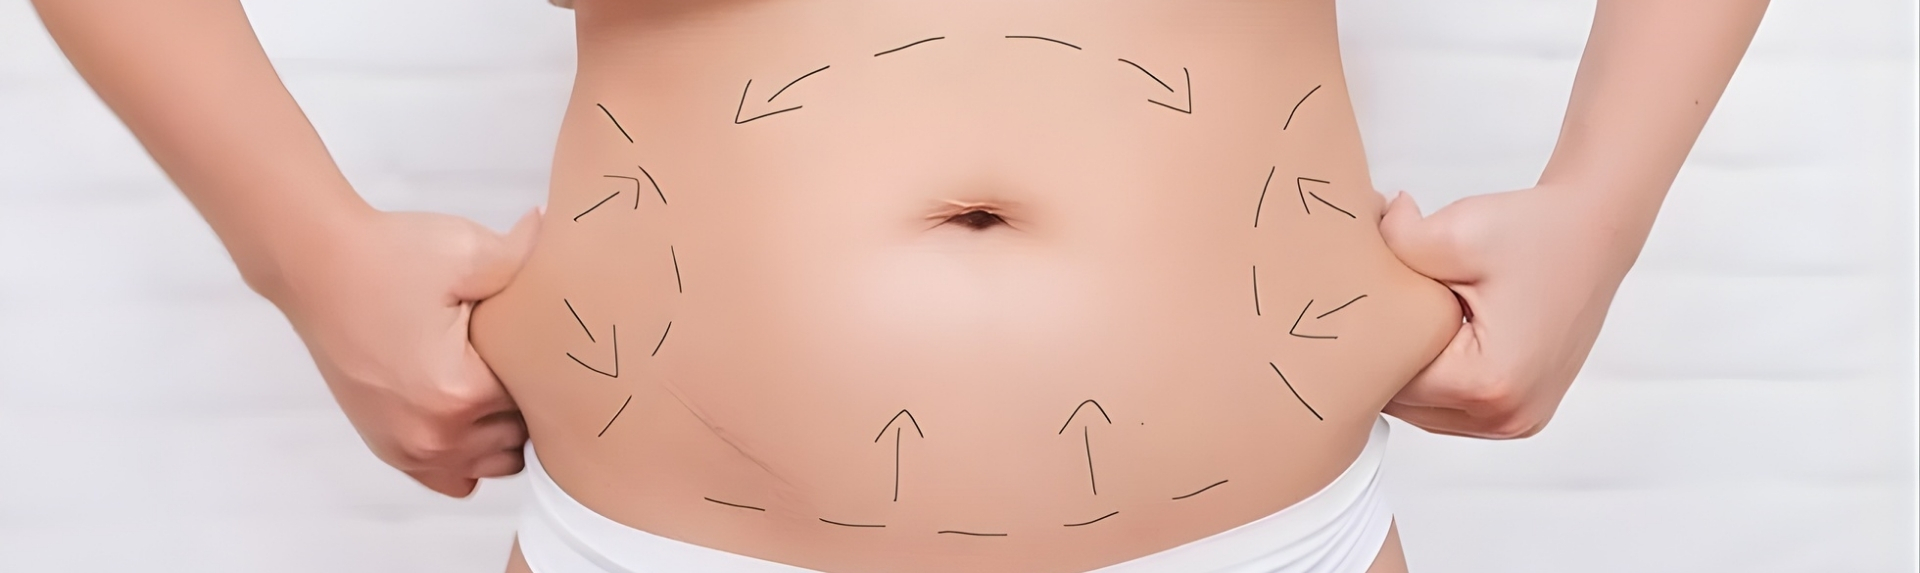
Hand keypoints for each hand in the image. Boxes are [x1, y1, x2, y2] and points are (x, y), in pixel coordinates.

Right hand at [271, 208, 541, 495]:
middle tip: (512, 353)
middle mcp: (432, 434)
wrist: (315, 264)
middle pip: (519, 437)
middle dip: (525, 400)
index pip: (540, 401)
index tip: (535, 335)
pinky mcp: (388, 446)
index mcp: (460, 394)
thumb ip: (526, 255)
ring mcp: (406, 447)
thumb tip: (562, 233)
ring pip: (491, 463)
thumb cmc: (387, 256)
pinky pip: (451, 477)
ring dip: (500, 431)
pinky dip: (467, 454)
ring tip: (490, 380)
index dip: (545, 365)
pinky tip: (467, 411)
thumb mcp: (467, 249)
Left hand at [1377, 186, 1638, 438]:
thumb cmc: (1536, 232)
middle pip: (1406, 404)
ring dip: (1413, 371)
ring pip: (1426, 411)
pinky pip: (1454, 408)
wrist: (1594, 233)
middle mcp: (1508, 416)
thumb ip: (1393, 245)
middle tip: (1379, 307)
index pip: (1391, 382)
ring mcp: (1519, 421)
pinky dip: (1438, 378)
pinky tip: (1436, 337)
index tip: (1359, 304)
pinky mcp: (1522, 414)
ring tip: (1413, 320)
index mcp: (1489, 383)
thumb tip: (1351, 249)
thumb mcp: (1456, 231)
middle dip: (1387, 359)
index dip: (1367, 342)